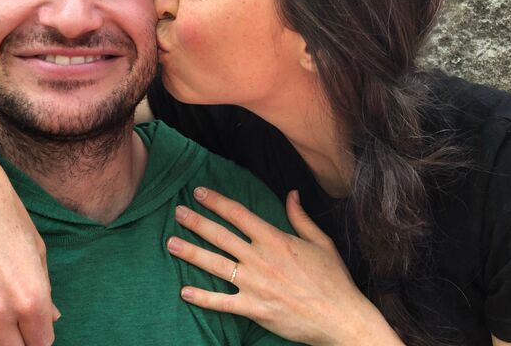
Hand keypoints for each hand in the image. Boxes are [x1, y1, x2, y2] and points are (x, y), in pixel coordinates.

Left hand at [166, 188, 401, 345]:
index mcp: (275, 238)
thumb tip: (291, 193)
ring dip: (190, 253)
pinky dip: (202, 298)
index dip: (215, 201)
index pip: (238, 213)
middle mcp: (260, 258)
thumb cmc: (333, 280)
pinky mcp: (253, 308)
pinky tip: (184, 292)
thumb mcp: (320, 242)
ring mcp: (254, 284)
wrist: (340, 317)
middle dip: (196, 221)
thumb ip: (300, 217)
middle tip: (177, 212)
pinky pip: (221, 302)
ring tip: (171, 243)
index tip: (199, 192)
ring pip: (214, 264)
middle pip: (220, 235)